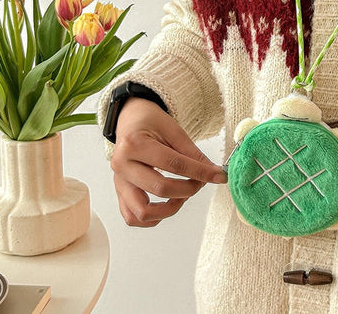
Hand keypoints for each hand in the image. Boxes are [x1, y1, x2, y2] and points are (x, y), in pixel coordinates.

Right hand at [111, 97, 227, 227]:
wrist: (131, 120)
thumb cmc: (151, 123)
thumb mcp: (174, 131)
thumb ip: (193, 154)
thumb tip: (214, 173)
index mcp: (134, 144)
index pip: (174, 164)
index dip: (200, 172)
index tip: (219, 176)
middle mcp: (122, 165)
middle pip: (160, 188)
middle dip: (188, 189)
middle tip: (201, 182)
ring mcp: (118, 181)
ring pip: (142, 211)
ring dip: (169, 209)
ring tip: (182, 195)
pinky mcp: (119, 192)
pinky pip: (132, 217)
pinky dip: (152, 218)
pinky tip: (167, 205)